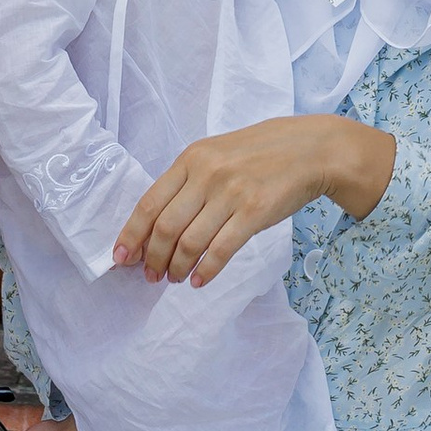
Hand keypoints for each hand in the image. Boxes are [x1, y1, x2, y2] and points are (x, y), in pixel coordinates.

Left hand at [113, 115, 396, 285]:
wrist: (310, 149)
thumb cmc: (260, 153)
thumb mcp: (216, 154)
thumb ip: (188, 181)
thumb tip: (158, 224)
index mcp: (191, 158)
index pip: (149, 202)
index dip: (131, 234)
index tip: (120, 258)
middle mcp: (207, 174)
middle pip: (166, 227)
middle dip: (152, 258)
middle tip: (150, 276)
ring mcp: (231, 193)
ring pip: (190, 241)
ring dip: (177, 267)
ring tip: (174, 279)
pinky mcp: (255, 212)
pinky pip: (221, 249)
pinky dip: (206, 270)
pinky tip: (199, 280)